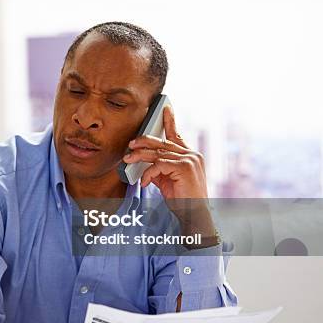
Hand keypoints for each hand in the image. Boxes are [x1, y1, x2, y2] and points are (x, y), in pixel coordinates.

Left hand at [122, 106, 215, 239]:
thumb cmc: (182, 199)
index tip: (165, 108)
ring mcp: (190, 160)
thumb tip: (143, 162)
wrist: (194, 214)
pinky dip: (149, 173)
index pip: (176, 135)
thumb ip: (158, 169)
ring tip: (128, 159)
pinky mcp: (185, 167)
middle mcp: (191, 155)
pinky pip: (159, 165)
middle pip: (162, 143)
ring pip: (158, 153)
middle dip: (143, 142)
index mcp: (188, 156)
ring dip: (140, 156)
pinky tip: (145, 182)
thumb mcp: (167, 181)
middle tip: (130, 144)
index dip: (170, 121)